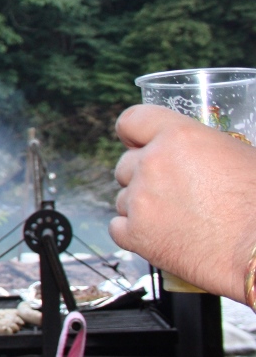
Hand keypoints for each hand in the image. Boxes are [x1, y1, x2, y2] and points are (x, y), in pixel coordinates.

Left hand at [111, 104, 255, 301]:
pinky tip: (165, 235)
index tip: (139, 144)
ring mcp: (140, 201)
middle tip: (174, 191)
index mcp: (178, 136)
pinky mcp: (136, 235)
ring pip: (123, 198)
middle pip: (126, 164)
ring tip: (179, 218)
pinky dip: (136, 232)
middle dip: (144, 176)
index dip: (134, 135)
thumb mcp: (238, 154)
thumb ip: (200, 146)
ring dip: (142, 206)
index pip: (131, 121)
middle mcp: (152, 163)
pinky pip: (118, 227)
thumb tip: (193, 151)